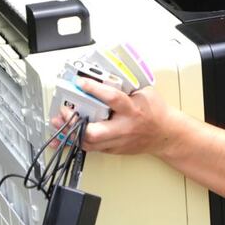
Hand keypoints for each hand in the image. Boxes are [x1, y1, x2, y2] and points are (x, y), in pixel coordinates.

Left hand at [53, 80, 176, 155]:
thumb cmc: (156, 112)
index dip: (94, 89)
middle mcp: (124, 128)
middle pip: (95, 132)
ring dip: (70, 132)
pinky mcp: (113, 150)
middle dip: (75, 122)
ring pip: (89, 143)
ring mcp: (117, 142)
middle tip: (64, 110)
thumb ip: (125, 85)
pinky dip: (76, 140)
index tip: (81, 82)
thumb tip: (104, 74)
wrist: (166, 135)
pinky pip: (91, 148)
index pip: (112, 99)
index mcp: (132, 110)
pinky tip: (66, 134)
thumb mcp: (144, 92)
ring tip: (58, 121)